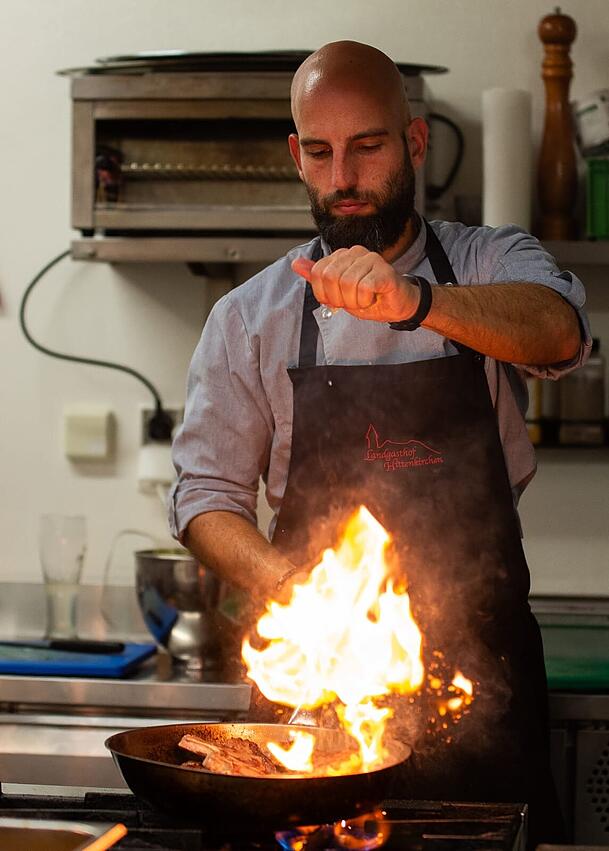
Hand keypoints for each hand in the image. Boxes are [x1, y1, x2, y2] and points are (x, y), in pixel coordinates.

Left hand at [291, 245, 419, 322]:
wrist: (396, 305)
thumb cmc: (369, 297)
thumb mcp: (337, 291)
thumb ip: (317, 277)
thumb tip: (296, 263)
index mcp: (342, 255)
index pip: (318, 272)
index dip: (324, 293)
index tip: (338, 300)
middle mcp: (355, 252)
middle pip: (330, 277)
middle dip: (339, 298)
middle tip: (352, 301)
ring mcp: (371, 259)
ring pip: (347, 283)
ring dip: (354, 301)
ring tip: (364, 300)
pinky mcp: (384, 271)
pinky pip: (364, 288)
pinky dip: (366, 300)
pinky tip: (373, 298)